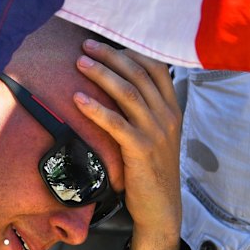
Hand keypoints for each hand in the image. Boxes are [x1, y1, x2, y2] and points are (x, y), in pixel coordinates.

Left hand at [73, 39, 181, 249]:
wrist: (161, 207)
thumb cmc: (152, 168)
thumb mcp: (156, 135)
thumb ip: (145, 110)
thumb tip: (119, 86)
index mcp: (172, 108)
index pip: (156, 67)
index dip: (130, 51)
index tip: (106, 42)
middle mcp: (167, 115)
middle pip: (139, 73)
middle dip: (110, 56)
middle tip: (85, 46)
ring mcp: (156, 132)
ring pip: (128, 92)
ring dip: (102, 74)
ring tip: (80, 63)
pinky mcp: (141, 149)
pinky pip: (116, 123)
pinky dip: (96, 108)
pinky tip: (78, 99)